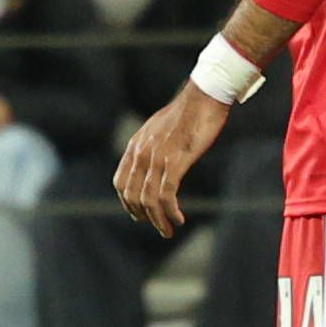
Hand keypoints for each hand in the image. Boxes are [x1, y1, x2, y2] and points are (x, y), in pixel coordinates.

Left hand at [113, 85, 230, 237]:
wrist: (205, 96)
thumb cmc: (188, 112)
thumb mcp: (159, 129)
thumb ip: (151, 146)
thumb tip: (153, 163)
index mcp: (136, 145)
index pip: (120, 182)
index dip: (127, 203)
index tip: (140, 215)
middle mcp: (142, 152)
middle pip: (132, 196)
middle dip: (144, 216)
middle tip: (158, 227)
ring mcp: (158, 157)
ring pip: (149, 199)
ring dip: (158, 220)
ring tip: (169, 230)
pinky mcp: (176, 160)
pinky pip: (167, 194)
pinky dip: (171, 211)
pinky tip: (179, 218)